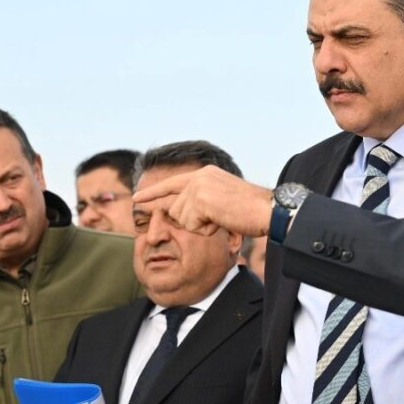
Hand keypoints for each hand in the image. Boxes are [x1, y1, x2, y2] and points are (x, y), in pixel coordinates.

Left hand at [132, 166, 273, 238]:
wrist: (267, 210)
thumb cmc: (252, 211)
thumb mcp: (223, 200)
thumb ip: (201, 201)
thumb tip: (176, 212)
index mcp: (206, 174)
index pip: (173, 183)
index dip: (153, 192)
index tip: (136, 197)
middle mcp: (199, 176)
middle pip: (176, 208)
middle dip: (192, 222)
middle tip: (220, 218)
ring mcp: (198, 186)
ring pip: (181, 218)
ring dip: (201, 226)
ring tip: (223, 218)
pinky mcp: (199, 199)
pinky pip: (189, 225)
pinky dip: (205, 229)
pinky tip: (222, 220)